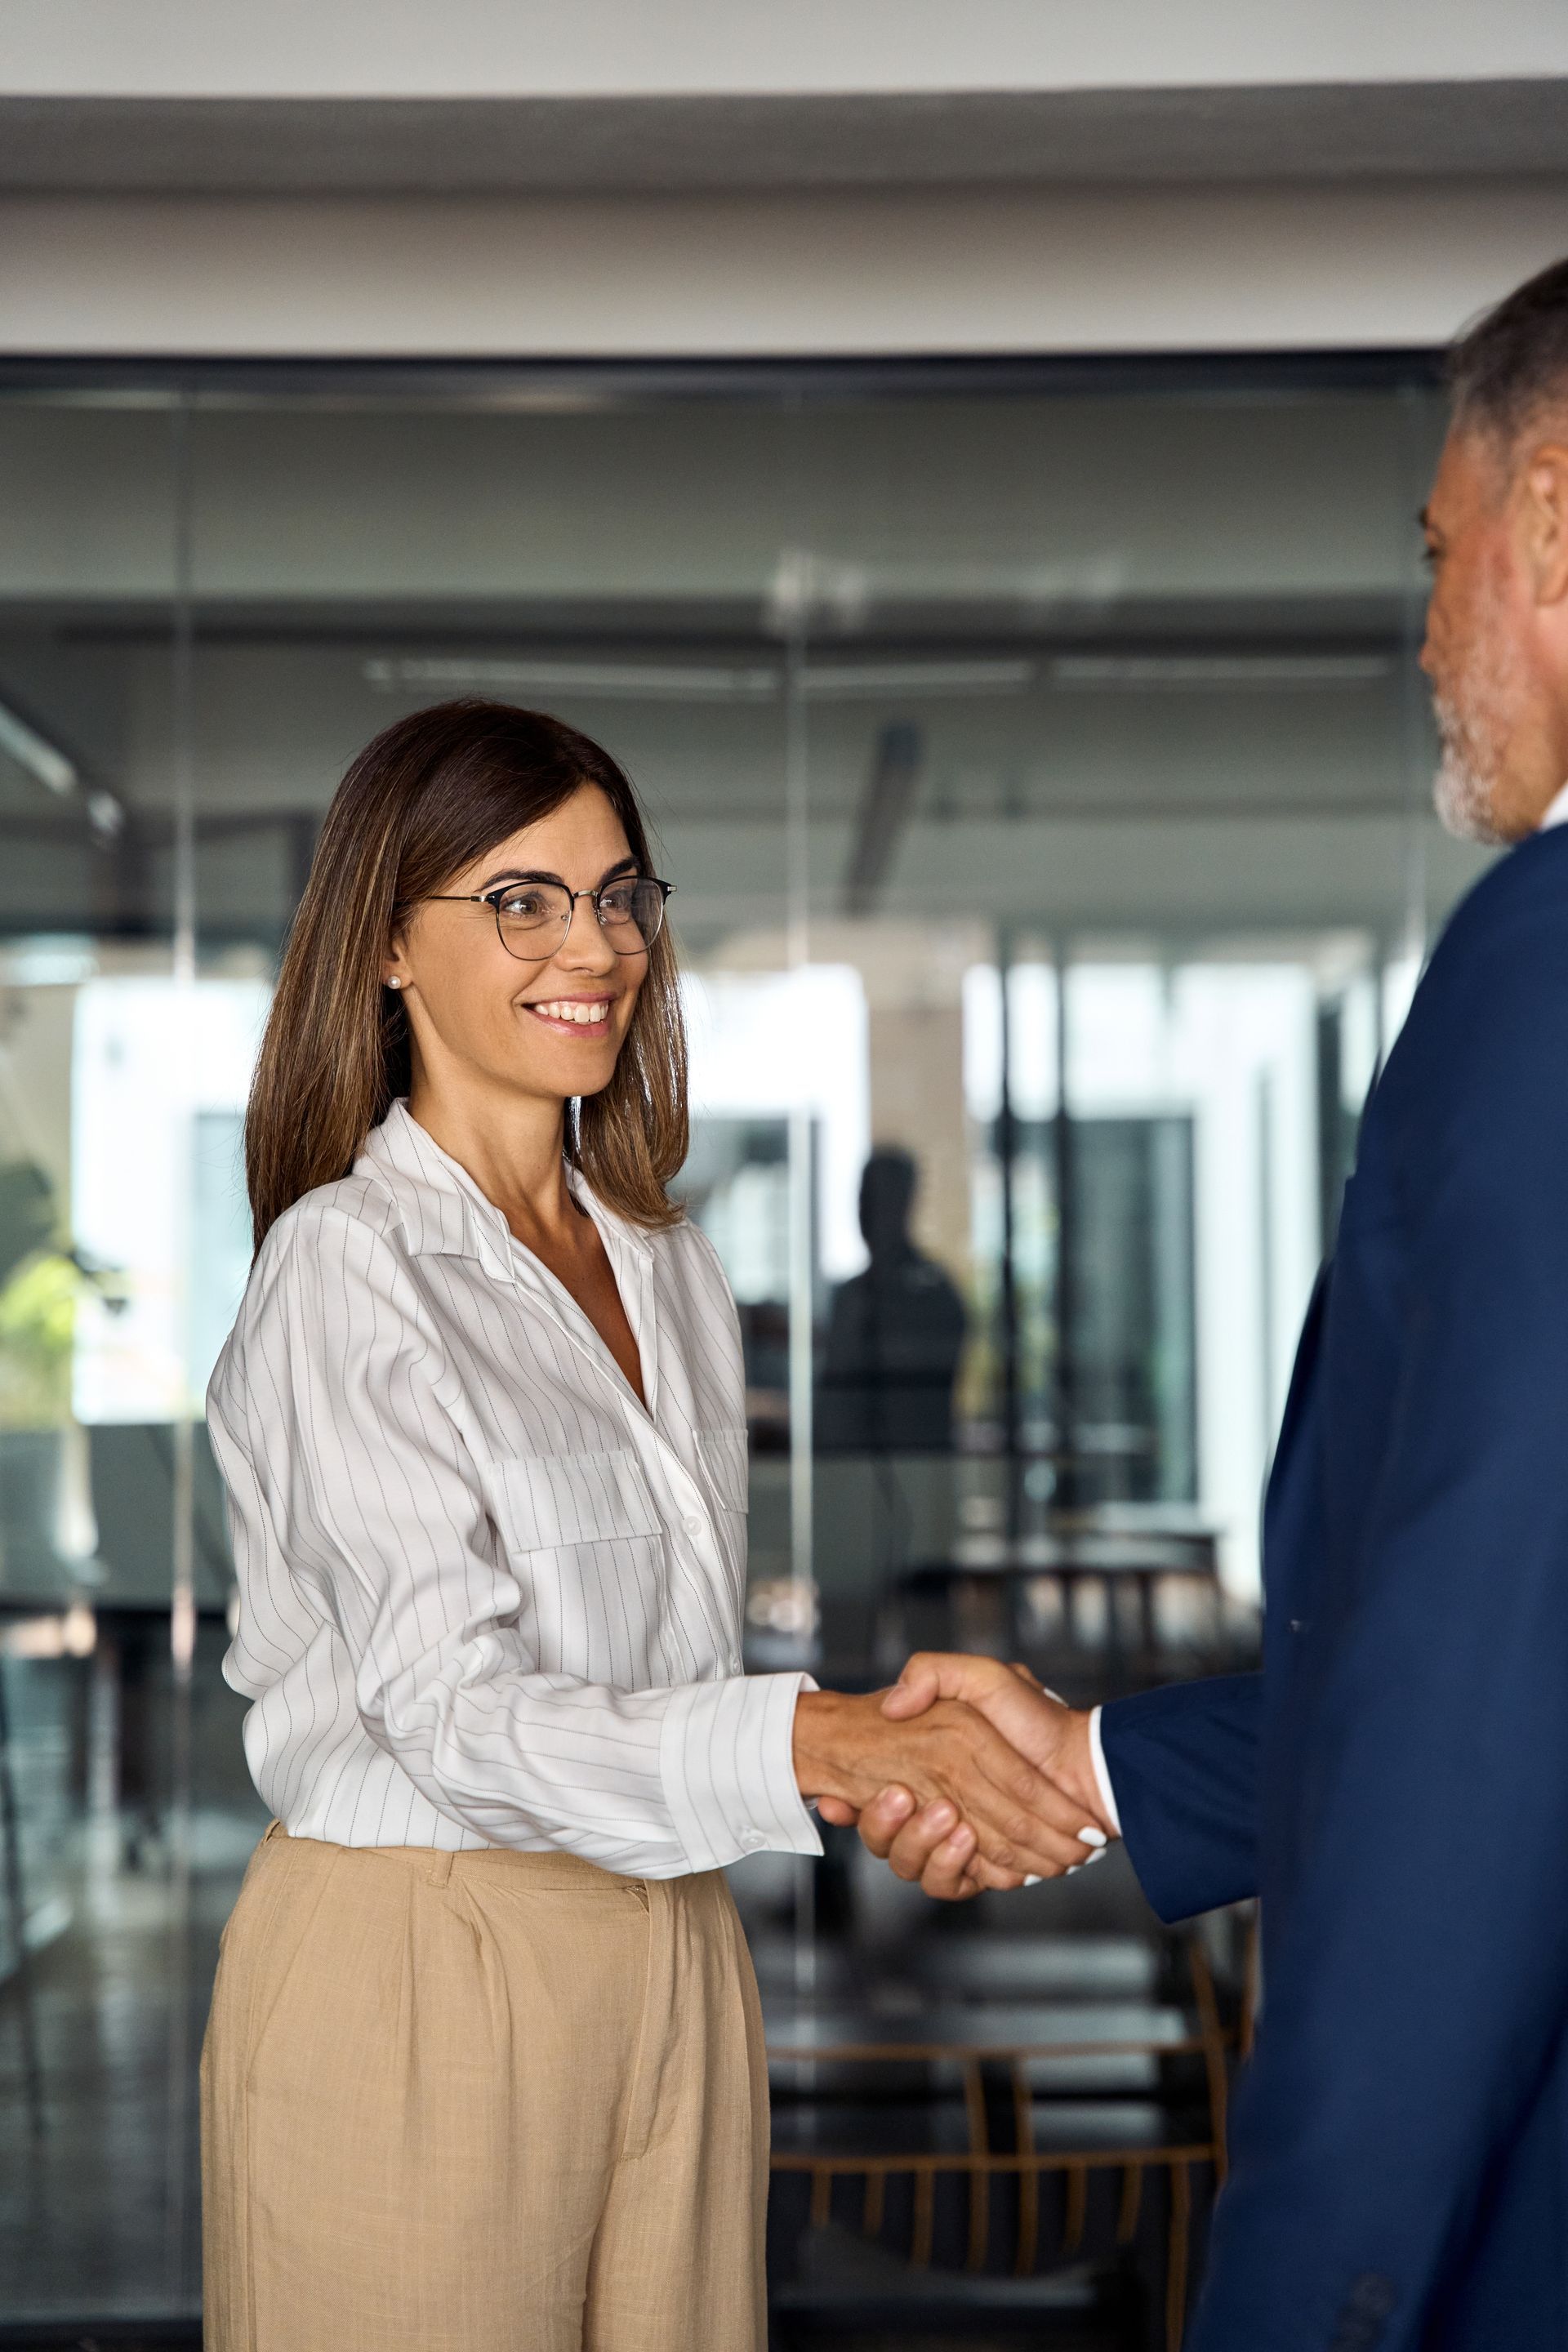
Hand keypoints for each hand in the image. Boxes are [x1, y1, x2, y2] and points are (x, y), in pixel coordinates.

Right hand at [792, 1685, 1102, 1886]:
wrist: (1085, 1764)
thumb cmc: (1036, 1717)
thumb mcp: (983, 1677)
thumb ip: (933, 1673)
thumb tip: (891, 1705)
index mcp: (929, 1766)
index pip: (876, 1794)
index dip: (855, 1798)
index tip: (840, 1793)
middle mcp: (936, 1807)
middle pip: (887, 1835)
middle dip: (884, 1822)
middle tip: (898, 1797)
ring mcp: (957, 1842)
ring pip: (911, 1864)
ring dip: (920, 1844)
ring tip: (946, 1818)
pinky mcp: (980, 1870)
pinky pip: (949, 1884)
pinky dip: (955, 1867)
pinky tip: (968, 1842)